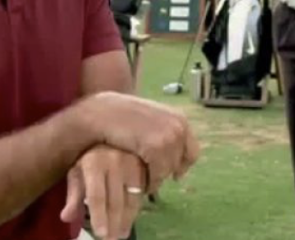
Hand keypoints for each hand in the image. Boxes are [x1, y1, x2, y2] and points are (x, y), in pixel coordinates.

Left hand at [61, 145, 145, 239]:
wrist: (108, 130)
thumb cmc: (89, 157)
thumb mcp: (77, 172)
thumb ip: (73, 195)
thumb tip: (66, 217)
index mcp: (94, 163)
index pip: (97, 195)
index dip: (99, 216)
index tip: (101, 234)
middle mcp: (114, 162)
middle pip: (116, 200)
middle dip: (114, 223)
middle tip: (113, 239)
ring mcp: (132, 163)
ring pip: (132, 198)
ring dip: (127, 220)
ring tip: (122, 234)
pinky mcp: (145, 166)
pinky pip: (143, 192)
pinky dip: (137, 208)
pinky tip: (131, 219)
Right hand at [80, 93, 198, 193]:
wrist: (101, 112)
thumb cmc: (122, 116)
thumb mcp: (152, 119)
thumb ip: (166, 133)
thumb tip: (178, 162)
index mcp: (180, 119)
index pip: (192, 152)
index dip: (182, 165)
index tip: (174, 175)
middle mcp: (178, 127)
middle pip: (180, 164)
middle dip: (166, 171)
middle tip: (150, 175)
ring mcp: (168, 136)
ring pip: (168, 172)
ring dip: (156, 179)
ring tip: (143, 180)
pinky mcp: (154, 147)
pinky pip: (157, 175)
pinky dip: (149, 182)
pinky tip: (139, 182)